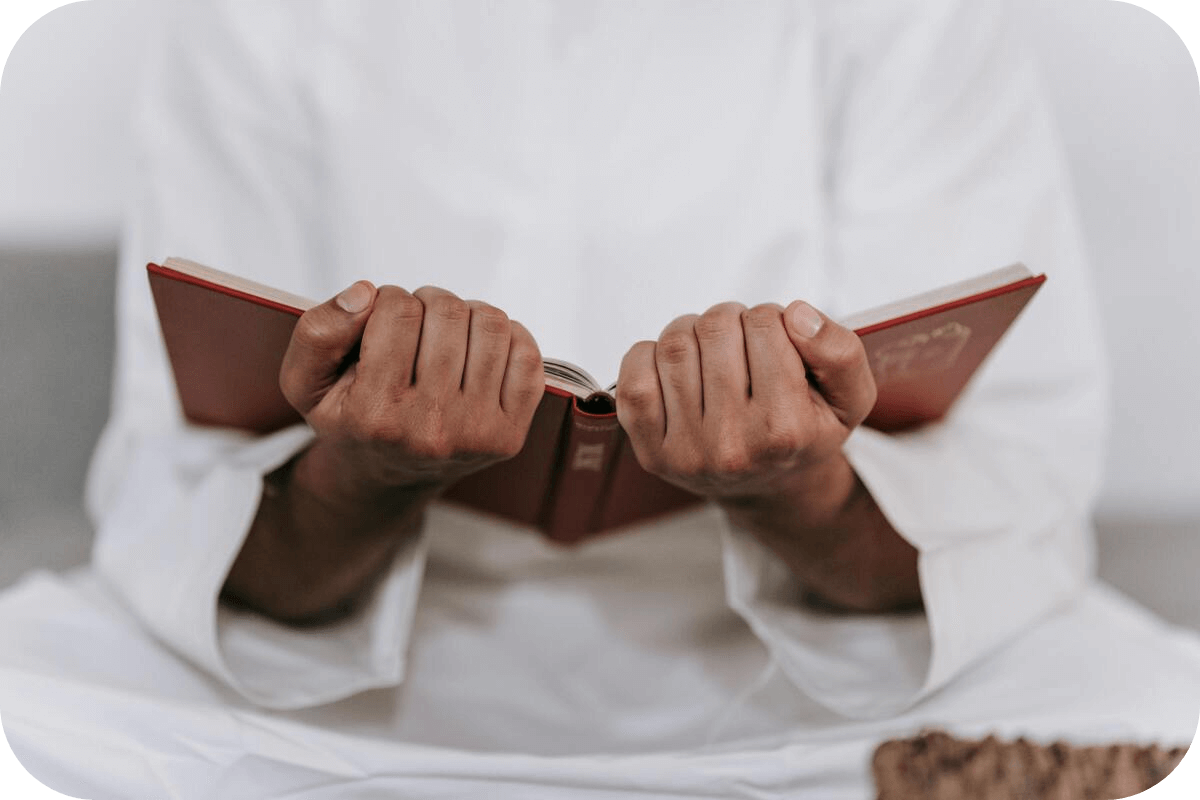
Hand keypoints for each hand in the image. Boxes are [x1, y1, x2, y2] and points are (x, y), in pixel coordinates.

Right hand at [279, 281, 544, 493]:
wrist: (387, 478)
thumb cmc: (349, 417)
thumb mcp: (305, 382)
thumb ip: (318, 331)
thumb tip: (366, 292)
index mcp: (376, 415)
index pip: (396, 309)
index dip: (387, 300)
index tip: (380, 321)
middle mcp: (430, 428)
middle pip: (446, 312)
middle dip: (427, 303)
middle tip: (414, 325)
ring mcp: (476, 433)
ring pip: (490, 324)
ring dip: (466, 315)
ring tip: (445, 333)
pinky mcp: (510, 434)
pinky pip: (526, 354)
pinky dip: (506, 337)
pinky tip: (477, 350)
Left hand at [615, 300, 876, 506]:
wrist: (769, 487)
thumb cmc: (805, 431)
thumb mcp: (849, 398)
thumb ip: (840, 352)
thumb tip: (796, 315)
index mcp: (785, 430)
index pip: (764, 323)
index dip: (770, 318)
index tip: (776, 341)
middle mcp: (733, 446)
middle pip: (714, 328)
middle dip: (730, 320)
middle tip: (741, 343)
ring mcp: (687, 451)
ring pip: (674, 344)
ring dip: (692, 333)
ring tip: (712, 353)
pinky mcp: (651, 452)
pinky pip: (634, 375)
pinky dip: (650, 355)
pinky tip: (678, 371)